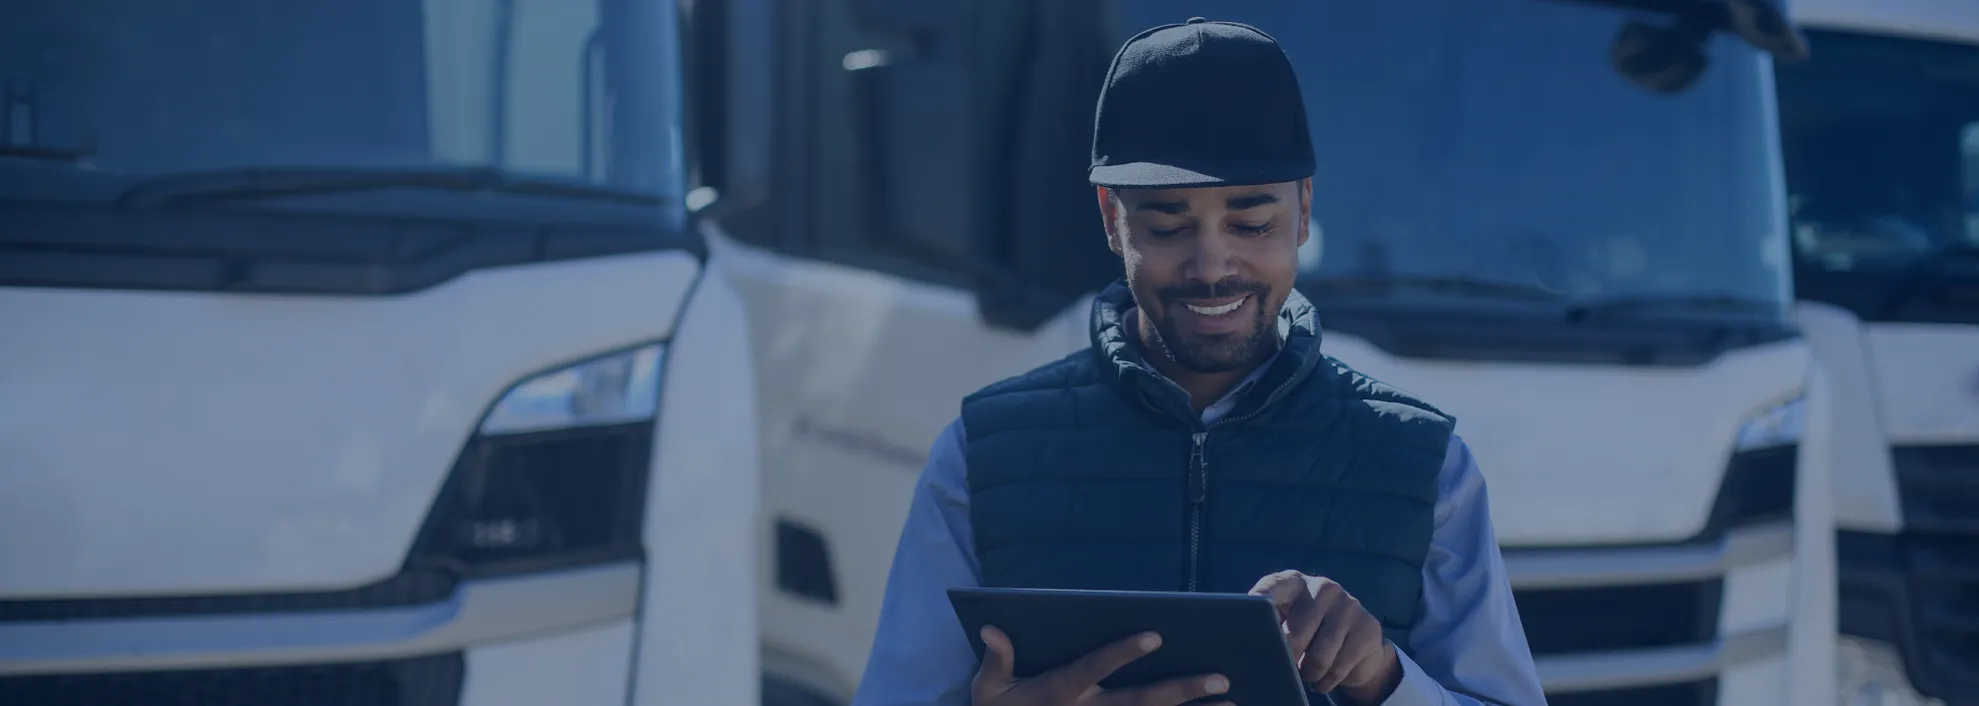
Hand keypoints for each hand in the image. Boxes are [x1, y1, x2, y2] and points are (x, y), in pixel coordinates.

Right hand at [970, 625, 1232, 705]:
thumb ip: (997, 658)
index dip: (1122, 653)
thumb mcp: (987, 690)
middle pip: (1142, 703)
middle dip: (1183, 690)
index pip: (1095, 668)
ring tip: (1233, 705)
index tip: (1155, 636)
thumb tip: (991, 627)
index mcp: (1059, 693)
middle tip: (1221, 678)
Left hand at [1249, 570, 1401, 702]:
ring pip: (1319, 658)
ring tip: (1305, 674)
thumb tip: (1250, 645)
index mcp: (1294, 582)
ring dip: (1308, 675)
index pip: (1272, 588)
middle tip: (1287, 666)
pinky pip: (1338, 668)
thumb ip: (1270, 625)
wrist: (1359, 642)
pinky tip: (1323, 679)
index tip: (1250, 615)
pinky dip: (1326, 682)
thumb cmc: (1310, 632)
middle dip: (1288, 659)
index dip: (1259, 602)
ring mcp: (1348, 605)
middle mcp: (1322, 587)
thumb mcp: (1288, 622)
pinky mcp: (1367, 627)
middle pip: (1295, 635)